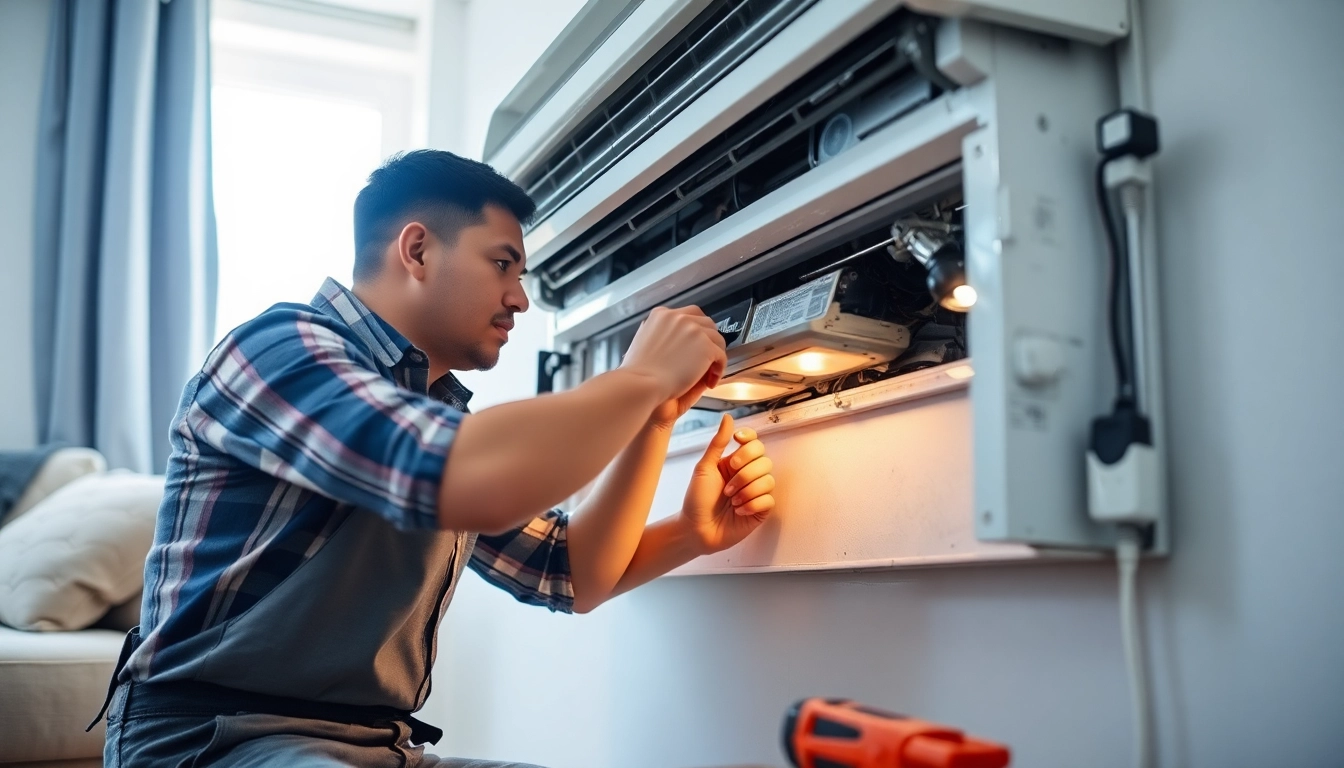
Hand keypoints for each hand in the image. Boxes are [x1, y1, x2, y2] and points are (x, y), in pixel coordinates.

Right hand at [621, 306, 726, 405]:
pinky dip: (718, 369)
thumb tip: (665, 337)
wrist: (641, 385)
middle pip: (706, 323)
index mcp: (662, 315)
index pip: (688, 315)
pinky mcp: (706, 346)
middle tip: (705, 360)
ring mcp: (694, 330)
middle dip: (708, 341)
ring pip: (717, 339)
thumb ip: (655, 334)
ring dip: (714, 356)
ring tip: (708, 374)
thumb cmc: (637, 372)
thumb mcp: (640, 342)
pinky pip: (721, 356)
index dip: (695, 331)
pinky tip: (710, 381)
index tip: (695, 346)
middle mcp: (679, 317)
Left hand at [677, 415, 775, 555]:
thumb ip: (718, 443)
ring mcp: (755, 492)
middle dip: (744, 473)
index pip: (754, 443)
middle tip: (727, 486)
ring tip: (731, 501)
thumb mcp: (704, 467)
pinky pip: (769, 499)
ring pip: (768, 480)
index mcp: (735, 462)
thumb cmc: (696, 500)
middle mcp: (748, 475)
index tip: (737, 441)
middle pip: (764, 460)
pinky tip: (739, 511)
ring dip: (747, 490)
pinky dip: (752, 504)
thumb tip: (728, 418)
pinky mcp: (760, 510)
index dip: (750, 441)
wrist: (696, 529)